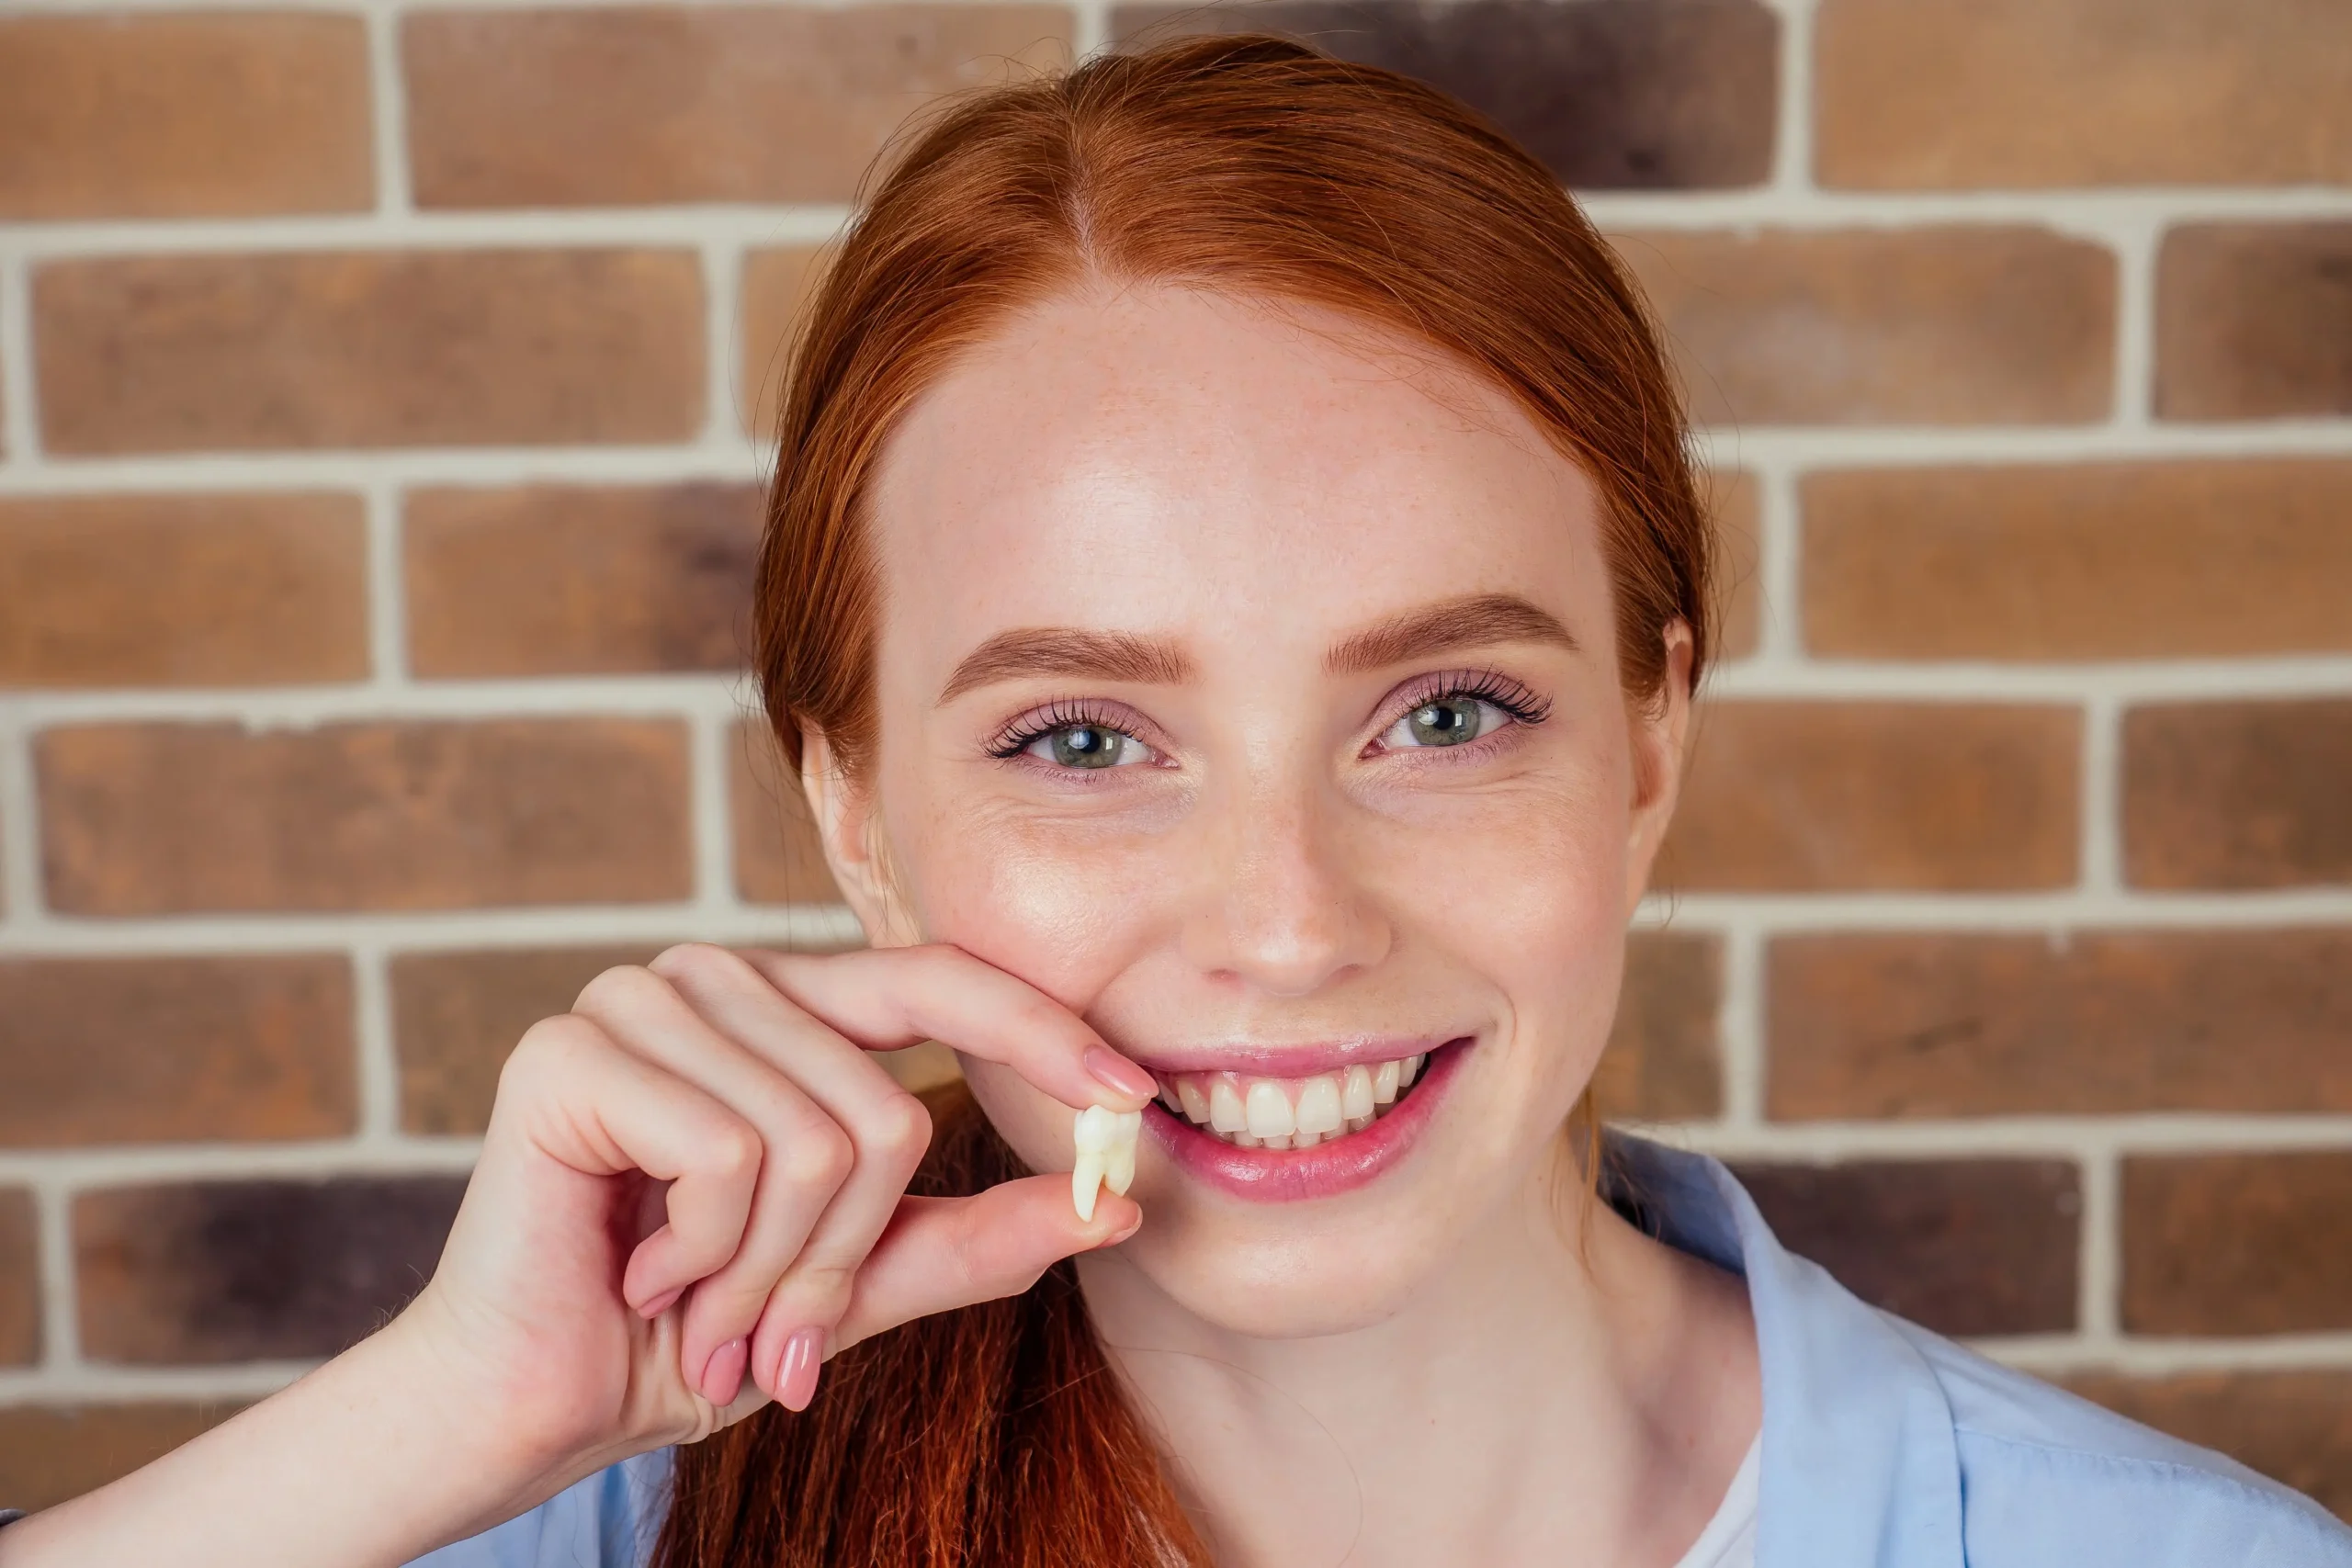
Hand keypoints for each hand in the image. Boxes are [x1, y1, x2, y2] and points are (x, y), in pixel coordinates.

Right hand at [394, 942, 1154, 1509]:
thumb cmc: (691, 1335)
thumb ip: (979, 1235)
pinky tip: (643, 1270)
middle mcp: (718, 980)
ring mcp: (640, 999)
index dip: (1043, 1033)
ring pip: (815, 1140)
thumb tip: (1119, 1203)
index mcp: (787, 1008)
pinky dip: (707, 1253)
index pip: (941, 979)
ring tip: (698, 1307)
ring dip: (767, 1274)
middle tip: (768, 1334)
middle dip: (838, 1260)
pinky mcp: (571, 1049)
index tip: (1135, 1101)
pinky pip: (730, 1154)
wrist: (534, 1404)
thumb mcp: (861, 1285)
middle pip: (884, 1108)